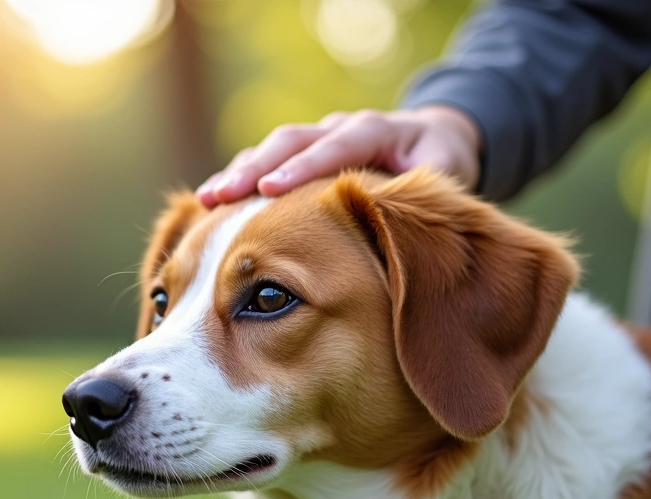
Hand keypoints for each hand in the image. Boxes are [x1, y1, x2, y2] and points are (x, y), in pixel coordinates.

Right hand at [195, 105, 482, 207]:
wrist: (428, 143)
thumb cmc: (436, 167)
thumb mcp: (445, 178)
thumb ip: (426, 195)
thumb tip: (406, 217)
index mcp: (376, 132)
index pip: (339, 146)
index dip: (304, 167)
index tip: (271, 191)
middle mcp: (338, 129)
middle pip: (292, 141)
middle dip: (256, 167)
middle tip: (223, 195)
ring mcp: (314, 139)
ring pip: (269, 149)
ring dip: (237, 174)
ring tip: (205, 201)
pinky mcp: (297, 155)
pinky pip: (261, 164)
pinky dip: (237, 182)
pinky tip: (206, 208)